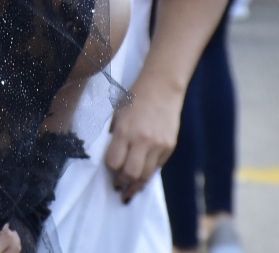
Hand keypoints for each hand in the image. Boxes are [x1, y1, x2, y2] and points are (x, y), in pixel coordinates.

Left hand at [103, 78, 182, 203]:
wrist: (162, 87)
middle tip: (117, 187)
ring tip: (129, 191)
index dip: (110, 168)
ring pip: (146, 175)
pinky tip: (142, 177)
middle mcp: (142, 140)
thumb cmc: (135, 98)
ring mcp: (158, 145)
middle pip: (131, 173)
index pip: (114, 161)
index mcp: (125, 130)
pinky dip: (148, 173)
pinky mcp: (170, 146)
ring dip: (136, 186)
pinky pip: (157, 167)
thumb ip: (114, 136)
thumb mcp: (118, 114)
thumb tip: (111, 158)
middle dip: (122, 183)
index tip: (109, 170)